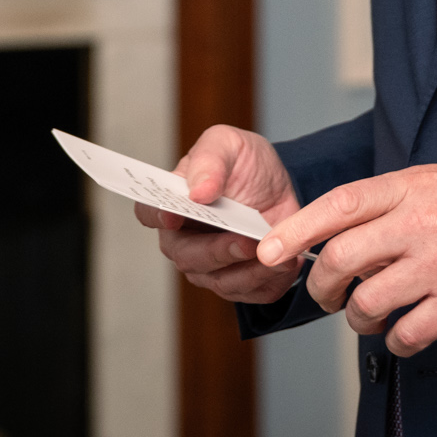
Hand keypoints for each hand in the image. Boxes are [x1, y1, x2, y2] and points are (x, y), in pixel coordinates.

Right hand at [135, 124, 302, 304]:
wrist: (278, 188)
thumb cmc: (244, 164)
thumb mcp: (228, 144)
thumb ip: (210, 160)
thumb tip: (197, 192)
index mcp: (173, 203)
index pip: (149, 212)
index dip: (157, 216)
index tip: (173, 217)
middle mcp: (184, 240)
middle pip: (187, 256)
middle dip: (218, 252)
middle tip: (246, 241)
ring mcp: (209, 267)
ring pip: (220, 281)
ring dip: (249, 271)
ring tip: (274, 254)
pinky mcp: (240, 283)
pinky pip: (251, 292)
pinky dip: (270, 280)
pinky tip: (287, 263)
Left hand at [258, 160, 436, 355]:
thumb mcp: (434, 178)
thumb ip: (386, 201)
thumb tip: (335, 231)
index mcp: (408, 186)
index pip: (336, 205)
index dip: (294, 231)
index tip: (266, 251)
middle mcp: (419, 223)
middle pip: (340, 260)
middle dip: (320, 285)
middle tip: (326, 294)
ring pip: (367, 303)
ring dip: (357, 318)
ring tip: (368, 315)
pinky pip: (408, 334)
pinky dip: (396, 341)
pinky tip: (404, 331)